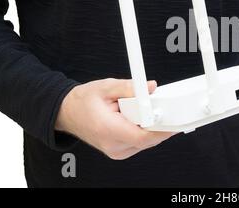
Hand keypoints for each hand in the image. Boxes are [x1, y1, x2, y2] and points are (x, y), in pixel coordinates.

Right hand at [56, 78, 173, 159]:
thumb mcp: (106, 87)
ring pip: (146, 143)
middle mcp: (113, 145)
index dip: (161, 129)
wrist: (67, 113)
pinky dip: (144, 131)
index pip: (142, 136)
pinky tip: (138, 119)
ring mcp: (116, 151)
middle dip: (158, 124)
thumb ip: (130, 87)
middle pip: (148, 140)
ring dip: (151, 127)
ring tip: (141, 111)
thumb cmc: (83, 101)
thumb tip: (151, 87)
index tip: (171, 119)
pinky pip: (141, 143)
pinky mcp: (120, 151)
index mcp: (108, 130)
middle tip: (160, 107)